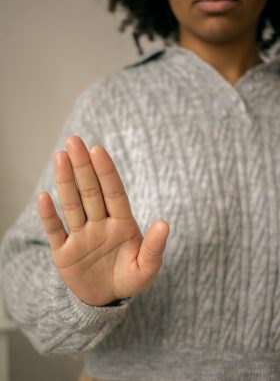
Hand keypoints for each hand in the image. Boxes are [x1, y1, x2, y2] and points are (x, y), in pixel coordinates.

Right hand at [38, 136, 168, 305]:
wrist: (106, 299)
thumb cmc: (129, 279)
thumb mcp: (146, 268)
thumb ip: (154, 247)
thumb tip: (164, 224)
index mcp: (122, 224)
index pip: (113, 193)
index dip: (106, 172)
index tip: (98, 150)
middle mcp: (99, 224)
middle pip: (90, 192)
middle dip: (83, 167)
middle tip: (73, 141)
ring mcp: (81, 236)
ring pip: (72, 205)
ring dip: (65, 182)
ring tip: (61, 157)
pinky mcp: (64, 252)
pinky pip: (55, 231)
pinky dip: (49, 216)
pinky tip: (44, 197)